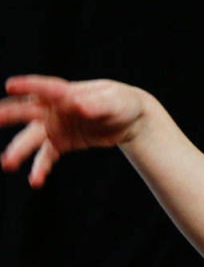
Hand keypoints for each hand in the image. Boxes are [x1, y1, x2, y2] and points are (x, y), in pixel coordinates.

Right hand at [0, 75, 148, 186]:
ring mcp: (55, 126)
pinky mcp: (61, 143)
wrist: (130, 120)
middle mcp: (55, 109)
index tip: (11, 85)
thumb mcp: (115, 102)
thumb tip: (77, 105)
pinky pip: (46, 156)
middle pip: (28, 111)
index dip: (30, 86)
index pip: (47, 88)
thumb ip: (96, 104)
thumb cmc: (123, 102)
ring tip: (7, 163)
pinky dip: (40, 168)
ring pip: (32, 138)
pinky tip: (36, 181)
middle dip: (10, 114)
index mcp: (68, 93)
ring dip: (19, 150)